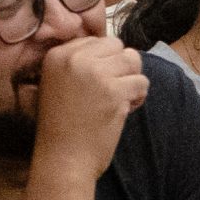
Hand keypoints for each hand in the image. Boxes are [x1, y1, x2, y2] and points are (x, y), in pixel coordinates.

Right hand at [30, 35, 147, 178]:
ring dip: (131, 81)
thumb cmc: (63, 125)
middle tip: (111, 92)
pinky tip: (125, 110)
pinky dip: (139, 97)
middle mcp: (74, 59)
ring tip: (119, 100)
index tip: (96, 86)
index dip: (105, 63)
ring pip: (133, 60)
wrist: (63, 159)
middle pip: (117, 46)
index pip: (98, 41)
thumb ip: (80, 64)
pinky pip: (142, 82)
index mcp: (57, 55)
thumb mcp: (58, 84)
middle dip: (121, 68)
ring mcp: (94, 73)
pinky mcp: (113, 91)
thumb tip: (118, 49)